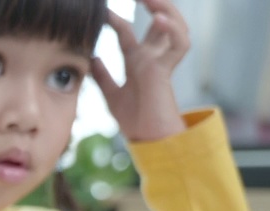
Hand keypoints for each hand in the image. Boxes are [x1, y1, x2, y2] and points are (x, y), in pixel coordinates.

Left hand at [91, 0, 188, 141]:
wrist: (148, 139)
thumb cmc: (135, 119)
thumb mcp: (111, 94)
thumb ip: (102, 76)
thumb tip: (91, 58)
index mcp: (137, 61)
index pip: (126, 32)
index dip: (114, 19)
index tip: (100, 10)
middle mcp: (151, 57)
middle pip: (158, 20)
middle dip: (151, 3)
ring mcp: (160, 61)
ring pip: (174, 25)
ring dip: (165, 8)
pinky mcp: (166, 70)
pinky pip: (179, 45)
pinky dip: (173, 30)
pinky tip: (160, 20)